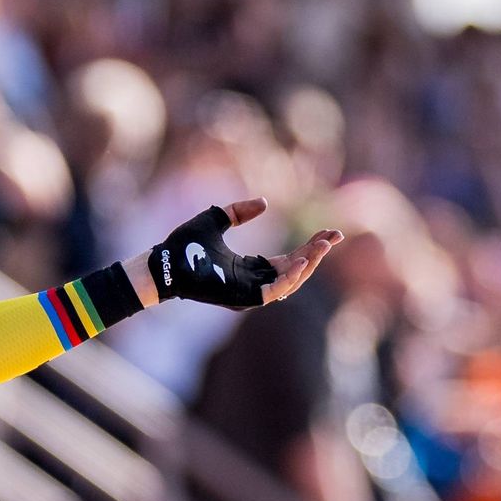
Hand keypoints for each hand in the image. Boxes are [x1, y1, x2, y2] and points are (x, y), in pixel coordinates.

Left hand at [142, 199, 338, 311]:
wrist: (165, 262)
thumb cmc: (184, 245)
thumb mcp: (216, 219)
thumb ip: (240, 211)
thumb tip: (264, 203)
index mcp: (250, 268)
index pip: (289, 260)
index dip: (309, 246)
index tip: (328, 232)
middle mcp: (253, 283)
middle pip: (295, 270)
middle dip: (317, 254)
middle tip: (335, 235)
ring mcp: (249, 293)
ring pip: (290, 282)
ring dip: (309, 263)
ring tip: (324, 244)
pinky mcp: (243, 298)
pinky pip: (273, 291)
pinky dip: (290, 277)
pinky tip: (303, 260)